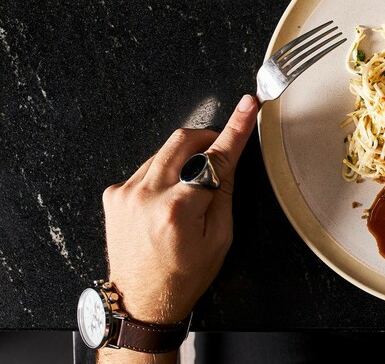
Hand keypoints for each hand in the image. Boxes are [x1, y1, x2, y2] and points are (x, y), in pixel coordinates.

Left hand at [101, 95, 257, 326]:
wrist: (141, 301)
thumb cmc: (184, 275)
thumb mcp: (220, 237)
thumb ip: (224, 191)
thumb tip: (230, 154)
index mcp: (179, 209)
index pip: (216, 157)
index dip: (236, 128)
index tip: (248, 105)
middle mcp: (147, 196)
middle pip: (183, 140)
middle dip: (207, 137)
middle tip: (219, 148)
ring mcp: (126, 193)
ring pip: (164, 151)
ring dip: (184, 160)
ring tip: (188, 193)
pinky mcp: (114, 194)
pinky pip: (147, 167)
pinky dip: (163, 174)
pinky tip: (166, 200)